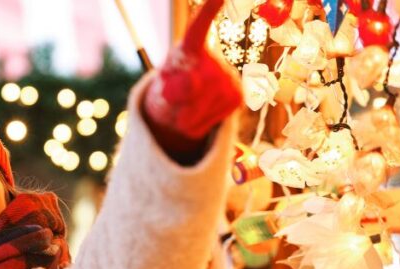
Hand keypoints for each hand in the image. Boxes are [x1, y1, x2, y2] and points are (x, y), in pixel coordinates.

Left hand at [143, 0, 241, 152]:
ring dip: (187, 117)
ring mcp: (229, 76)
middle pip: (191, 89)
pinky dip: (199, 125)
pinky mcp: (238, 96)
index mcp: (190, 48)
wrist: (182, 109)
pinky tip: (201, 113)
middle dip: (178, 104)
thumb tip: (193, 85)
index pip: (198, 28)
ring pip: (200, 109)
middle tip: (176, 101)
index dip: (209, 11)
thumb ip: (170, 90)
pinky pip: (213, 120)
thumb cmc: (168, 93)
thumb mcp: (161, 92)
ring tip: (188, 108)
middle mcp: (214, 58)